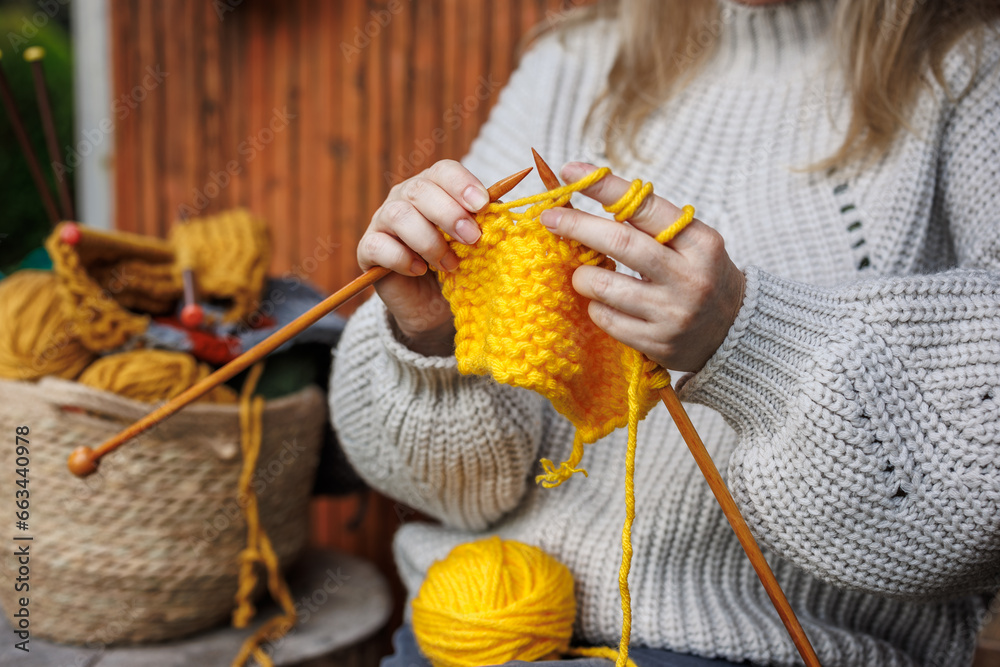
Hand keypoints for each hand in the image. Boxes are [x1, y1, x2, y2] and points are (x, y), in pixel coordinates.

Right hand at [358, 160, 490, 355]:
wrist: (435, 307)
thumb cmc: (460, 267)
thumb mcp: (479, 244)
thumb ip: (489, 223)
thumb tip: (503, 210)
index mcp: (435, 188)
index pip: (444, 171)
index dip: (462, 184)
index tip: (482, 205)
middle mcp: (405, 197)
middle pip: (421, 190)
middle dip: (450, 214)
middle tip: (471, 238)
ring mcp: (383, 221)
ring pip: (399, 215)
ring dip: (429, 241)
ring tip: (449, 265)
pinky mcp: (368, 249)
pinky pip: (378, 245)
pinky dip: (402, 258)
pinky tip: (420, 270)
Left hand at [539, 162, 745, 372]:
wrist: (735, 334)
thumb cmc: (700, 276)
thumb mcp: (691, 244)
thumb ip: (649, 225)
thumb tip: (586, 200)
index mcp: (700, 243)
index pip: (644, 206)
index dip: (603, 187)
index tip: (570, 172)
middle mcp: (689, 277)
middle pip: (620, 243)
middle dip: (577, 226)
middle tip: (550, 217)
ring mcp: (673, 314)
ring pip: (604, 286)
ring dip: (582, 276)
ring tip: (582, 274)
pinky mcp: (657, 343)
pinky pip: (606, 320)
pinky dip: (596, 306)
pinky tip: (603, 303)